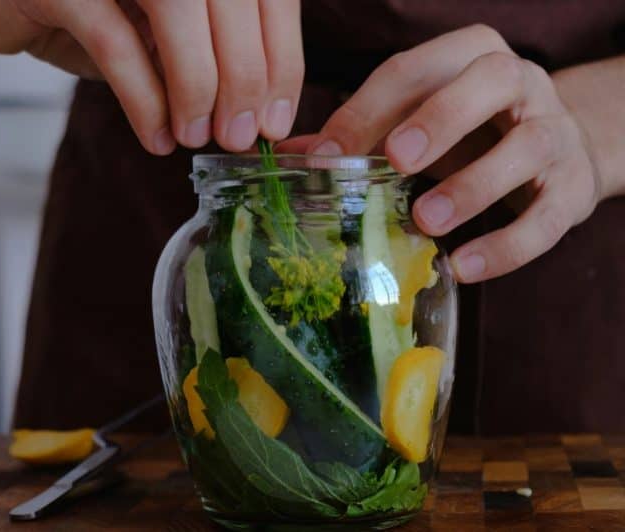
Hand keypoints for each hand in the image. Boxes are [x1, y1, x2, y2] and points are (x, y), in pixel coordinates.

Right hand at [0, 0, 303, 153]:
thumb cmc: (71, 5)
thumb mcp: (147, 24)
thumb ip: (198, 51)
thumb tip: (250, 110)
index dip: (280, 55)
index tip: (277, 117)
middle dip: (246, 77)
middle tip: (242, 136)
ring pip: (177, 13)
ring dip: (199, 86)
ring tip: (198, 138)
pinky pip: (115, 43)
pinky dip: (143, 98)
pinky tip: (156, 137)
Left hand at [281, 24, 602, 283]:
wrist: (554, 155)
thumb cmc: (468, 135)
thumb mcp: (415, 124)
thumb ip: (360, 136)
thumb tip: (290, 158)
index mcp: (469, 56)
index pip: (415, 69)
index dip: (368, 110)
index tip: (327, 156)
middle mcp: (522, 82)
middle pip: (491, 81)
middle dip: (441, 119)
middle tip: (396, 159)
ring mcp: (555, 132)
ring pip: (528, 148)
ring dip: (474, 186)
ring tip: (426, 221)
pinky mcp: (575, 187)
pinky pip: (548, 216)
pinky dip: (506, 246)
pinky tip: (464, 266)